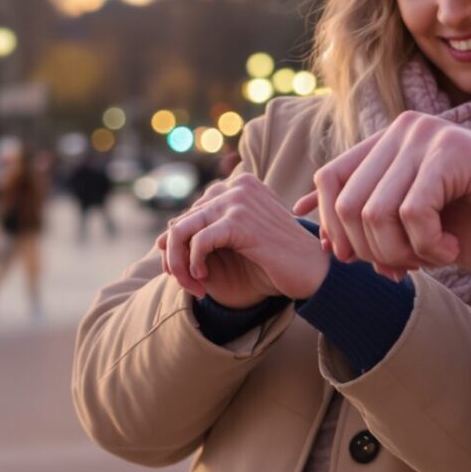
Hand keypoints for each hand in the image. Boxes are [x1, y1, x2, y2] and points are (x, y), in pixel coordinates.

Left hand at [160, 173, 330, 305]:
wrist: (310, 271)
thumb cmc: (273, 260)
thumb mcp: (232, 246)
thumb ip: (200, 239)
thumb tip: (159, 240)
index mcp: (237, 186)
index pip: (189, 214)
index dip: (179, 247)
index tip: (187, 274)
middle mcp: (236, 186)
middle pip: (181, 222)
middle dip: (175, 258)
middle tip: (187, 285)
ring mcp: (238, 200)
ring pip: (181, 230)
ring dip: (178, 263)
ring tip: (191, 285)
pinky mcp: (240, 220)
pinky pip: (198, 241)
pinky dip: (193, 263)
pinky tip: (203, 278)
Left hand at [296, 112, 470, 275]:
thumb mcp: (421, 233)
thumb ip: (377, 229)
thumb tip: (324, 247)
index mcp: (390, 144)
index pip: (328, 181)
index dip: (333, 230)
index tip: (360, 262)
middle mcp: (403, 130)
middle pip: (344, 204)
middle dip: (372, 252)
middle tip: (411, 265)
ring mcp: (426, 136)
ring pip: (373, 212)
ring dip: (401, 252)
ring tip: (436, 254)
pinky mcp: (452, 150)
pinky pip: (410, 213)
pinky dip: (428, 246)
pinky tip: (452, 247)